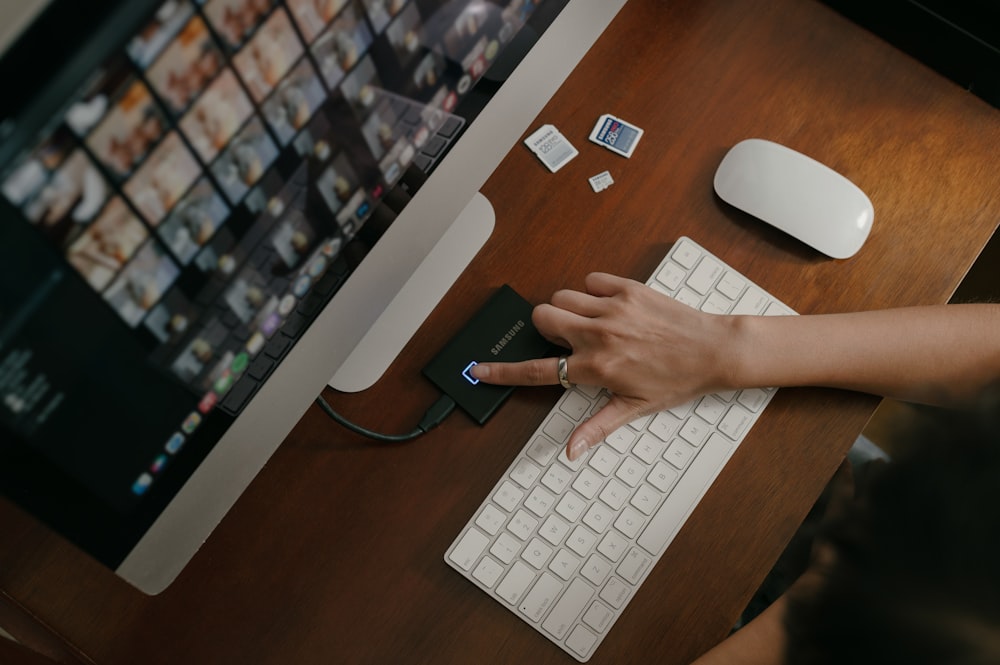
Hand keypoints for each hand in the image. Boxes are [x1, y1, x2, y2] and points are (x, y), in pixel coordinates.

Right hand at [470, 272, 739, 459]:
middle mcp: (598, 336)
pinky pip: (591, 280)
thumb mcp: (634, 409)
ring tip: (589, 323)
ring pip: (562, 296)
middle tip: (566, 339)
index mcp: (596, 368)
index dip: (502, 372)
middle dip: (545, 327)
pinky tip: (608, 306)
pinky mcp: (628, 288)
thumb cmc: (677, 380)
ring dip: (567, 308)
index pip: (538, 370)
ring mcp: (612, 309)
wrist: (712, 350)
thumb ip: (596, 427)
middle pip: (541, 317)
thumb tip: (571, 450)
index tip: (480, 369)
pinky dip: (592, 291)